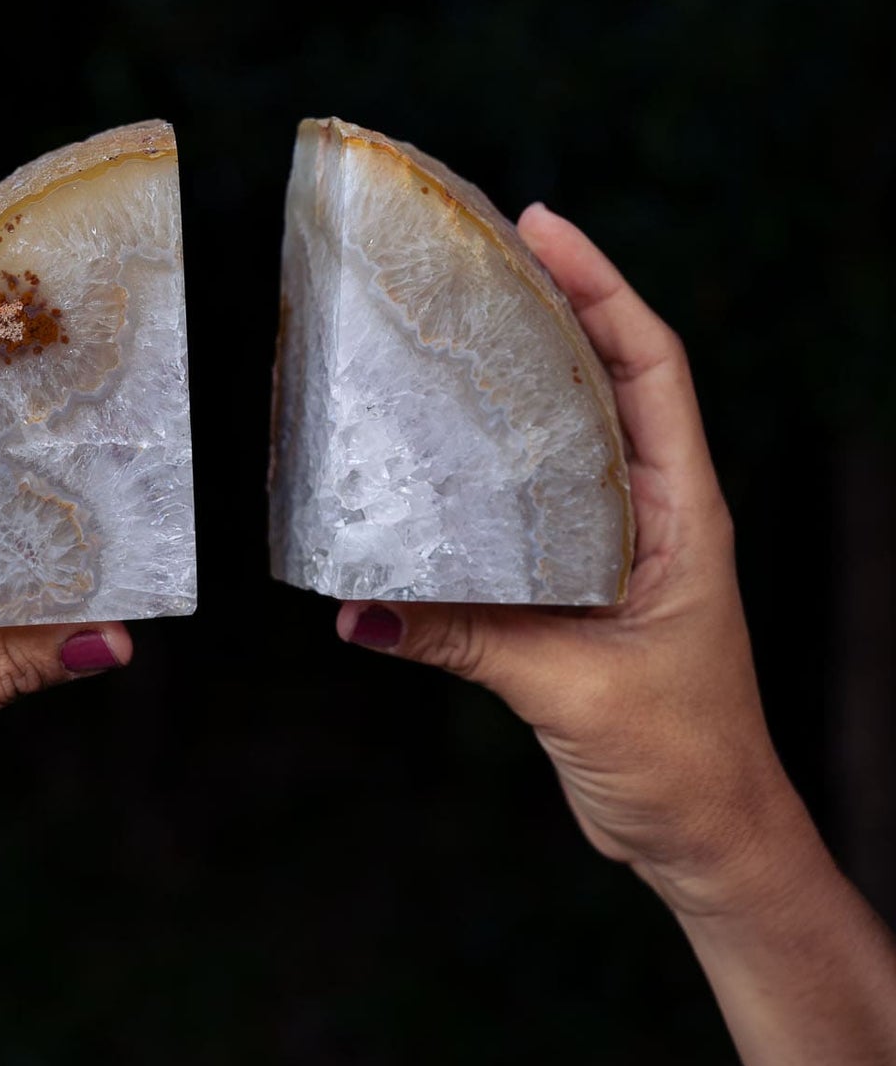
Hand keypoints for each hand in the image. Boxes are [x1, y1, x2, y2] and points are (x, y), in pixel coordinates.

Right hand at [337, 203, 804, 918]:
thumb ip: (470, 639)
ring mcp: (613, 549)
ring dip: (517, 382)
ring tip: (448, 328)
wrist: (703, 837)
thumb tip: (361, 607)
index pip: (650, 367)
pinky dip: (481, 474)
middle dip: (550, 307)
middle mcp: (650, 515)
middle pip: (603, 380)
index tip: (542, 228)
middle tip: (476, 253)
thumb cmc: (681, 763)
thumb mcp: (575, 690)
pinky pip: (524, 509)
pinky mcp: (573, 591)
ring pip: (562, 438)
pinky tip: (426, 461)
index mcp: (682, 515)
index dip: (601, 288)